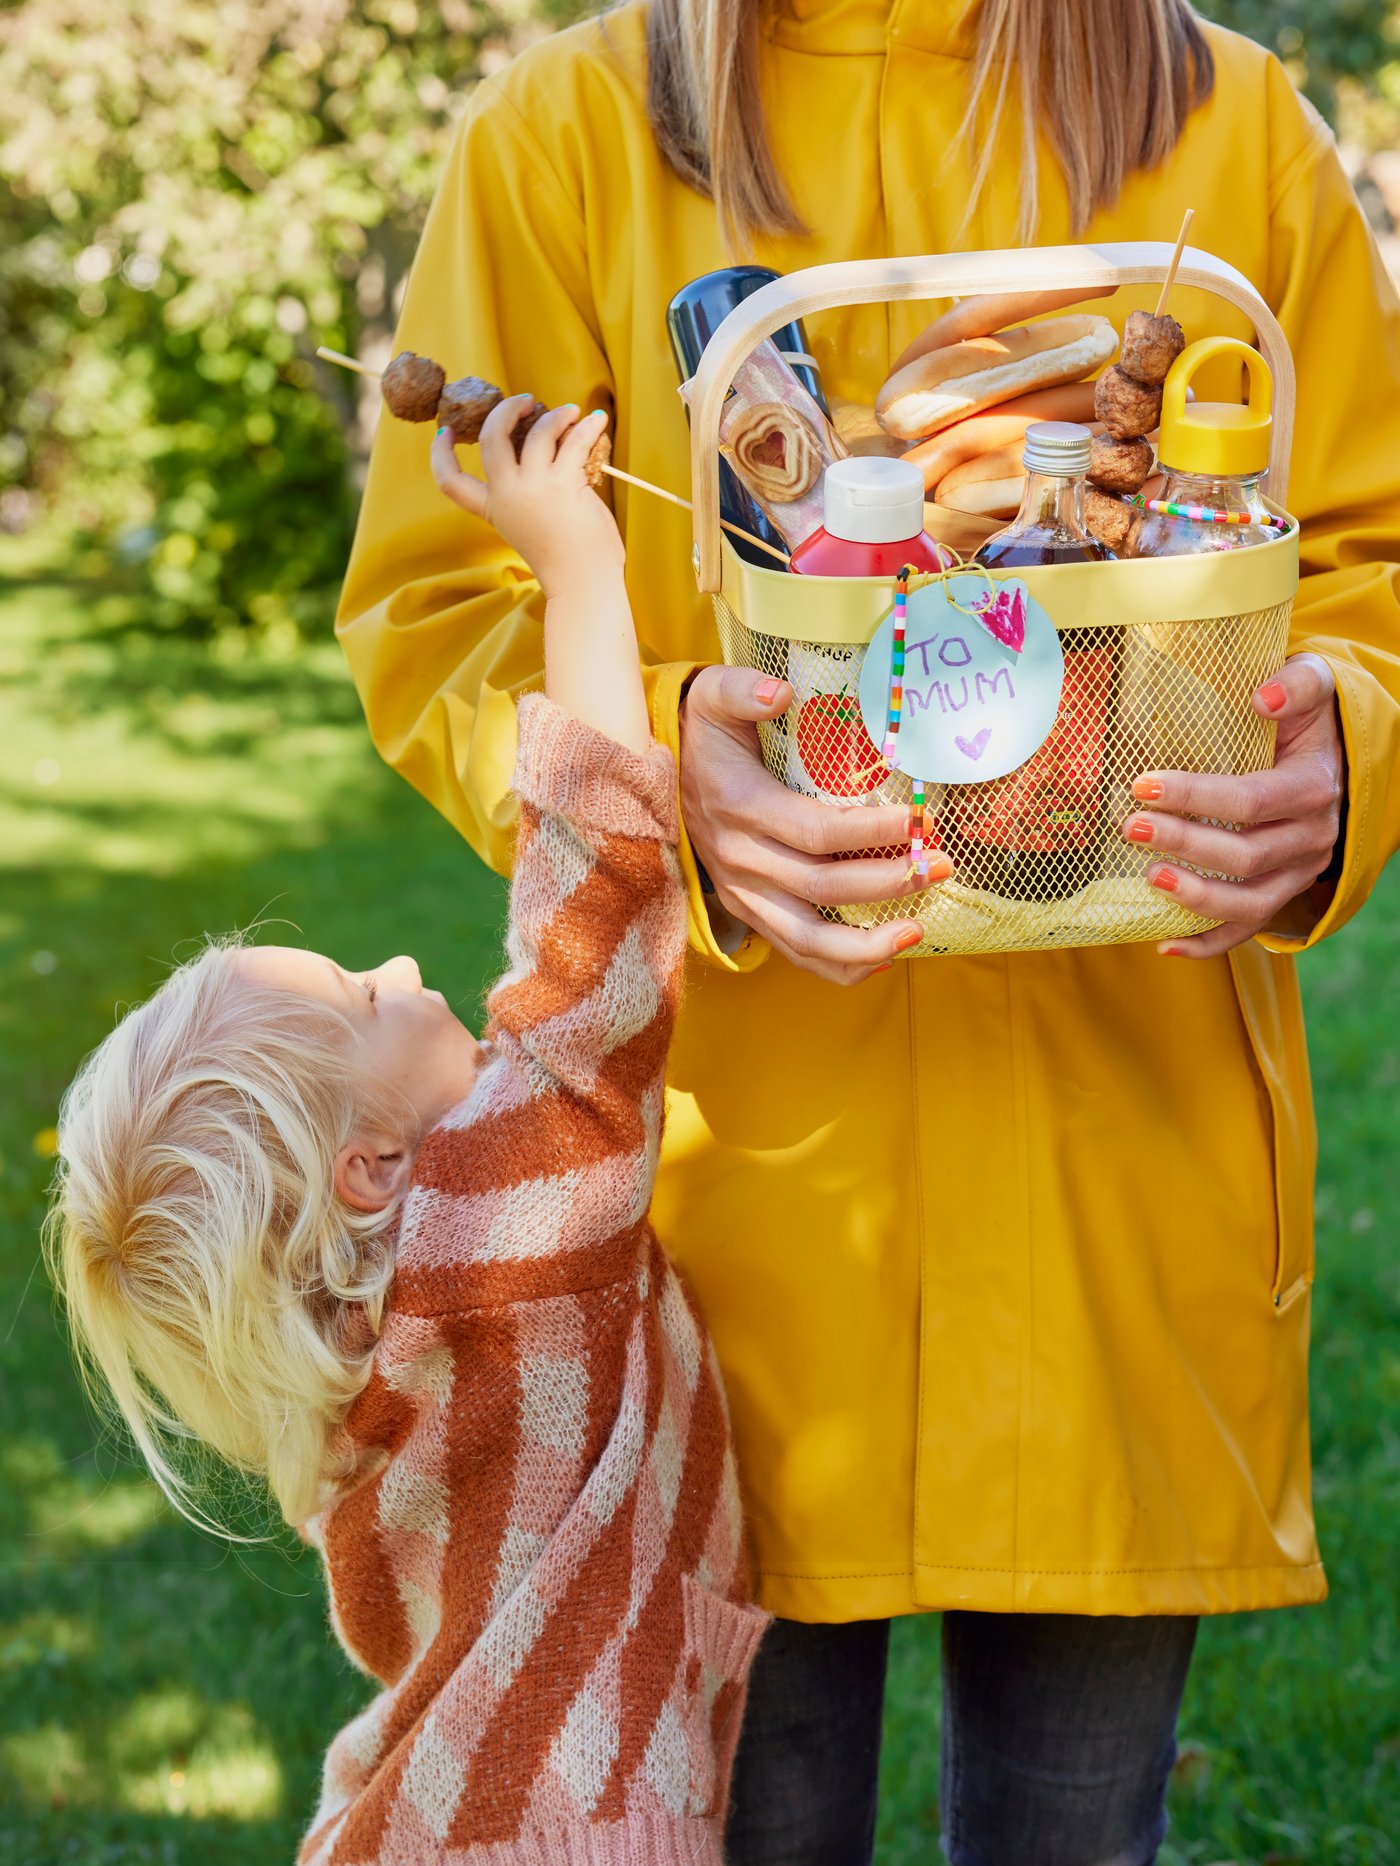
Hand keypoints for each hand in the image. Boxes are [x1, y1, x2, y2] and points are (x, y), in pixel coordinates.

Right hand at [430, 397, 621, 599]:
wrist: (582, 585)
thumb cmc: (566, 560)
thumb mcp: (531, 525)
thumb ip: (529, 493)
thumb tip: (552, 446)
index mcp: (494, 510)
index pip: (450, 482)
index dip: (440, 453)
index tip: (445, 432)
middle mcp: (507, 496)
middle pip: (492, 438)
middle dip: (506, 410)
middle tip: (526, 401)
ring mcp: (533, 489)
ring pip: (538, 432)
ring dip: (556, 416)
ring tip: (572, 413)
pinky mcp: (564, 485)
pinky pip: (574, 441)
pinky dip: (587, 427)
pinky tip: (597, 421)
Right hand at [680, 665, 948, 984]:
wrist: (657, 774)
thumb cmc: (704, 734)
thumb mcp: (713, 696)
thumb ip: (742, 689)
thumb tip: (780, 693)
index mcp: (740, 805)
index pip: (815, 832)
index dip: (871, 831)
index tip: (918, 821)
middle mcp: (740, 858)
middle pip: (821, 887)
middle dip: (888, 881)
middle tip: (941, 865)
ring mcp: (742, 892)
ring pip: (805, 938)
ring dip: (866, 943)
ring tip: (918, 932)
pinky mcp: (747, 912)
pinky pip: (793, 952)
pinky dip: (839, 966)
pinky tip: (883, 958)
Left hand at [1122, 653, 1343, 958]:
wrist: (1332, 756)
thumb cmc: (1305, 718)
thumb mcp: (1315, 684)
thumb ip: (1300, 684)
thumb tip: (1264, 697)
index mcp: (1313, 788)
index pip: (1251, 800)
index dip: (1196, 796)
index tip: (1143, 784)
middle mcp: (1312, 838)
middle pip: (1246, 854)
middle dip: (1184, 842)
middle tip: (1130, 826)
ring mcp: (1298, 873)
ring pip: (1250, 902)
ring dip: (1195, 896)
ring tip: (1148, 877)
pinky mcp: (1282, 894)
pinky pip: (1248, 929)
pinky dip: (1208, 942)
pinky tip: (1166, 944)